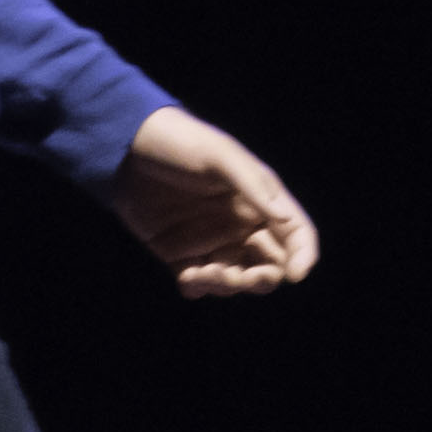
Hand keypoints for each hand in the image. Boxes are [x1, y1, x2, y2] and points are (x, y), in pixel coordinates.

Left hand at [114, 106, 319, 296]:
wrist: (128, 148)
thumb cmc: (182, 143)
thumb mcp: (222, 156)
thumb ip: (253, 187)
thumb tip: (284, 220)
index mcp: (261, 201)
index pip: (295, 233)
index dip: (303, 255)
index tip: (296, 275)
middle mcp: (242, 226)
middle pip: (269, 265)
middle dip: (262, 279)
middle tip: (243, 278)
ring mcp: (211, 242)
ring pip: (235, 280)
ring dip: (226, 285)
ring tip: (201, 272)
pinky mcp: (180, 255)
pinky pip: (198, 283)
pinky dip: (197, 288)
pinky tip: (187, 278)